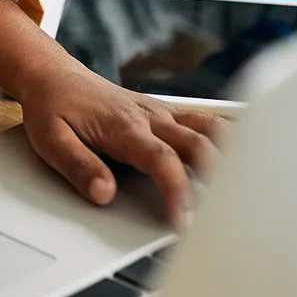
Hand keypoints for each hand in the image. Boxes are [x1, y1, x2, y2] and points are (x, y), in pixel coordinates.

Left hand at [0, 0, 223, 226]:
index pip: (161, 160)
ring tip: (246, 188)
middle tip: (224, 216)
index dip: (178, 191)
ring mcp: (160, 113)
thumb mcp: (51, 140)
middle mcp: (149, 117)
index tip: (186, 221)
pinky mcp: (165, 113)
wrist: (53, 75)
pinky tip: (243, 155)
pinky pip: (203, 122)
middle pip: (198, 144)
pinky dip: (226, 137)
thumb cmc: (52, 108)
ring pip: (209, 129)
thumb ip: (79, 167)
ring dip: (231, 155)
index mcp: (124, 127)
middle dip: (217, 180)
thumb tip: (105, 194)